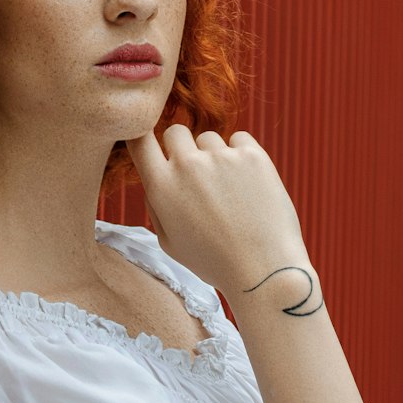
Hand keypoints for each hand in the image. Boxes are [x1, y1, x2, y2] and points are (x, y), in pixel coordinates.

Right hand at [126, 125, 308, 300]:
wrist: (264, 271)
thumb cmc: (215, 261)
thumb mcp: (169, 242)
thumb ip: (156, 204)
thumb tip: (156, 172)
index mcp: (161, 187)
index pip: (138, 139)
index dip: (143, 137)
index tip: (152, 145)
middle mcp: (188, 165)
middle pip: (175, 132)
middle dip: (181, 147)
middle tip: (197, 174)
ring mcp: (221, 157)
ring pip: (209, 138)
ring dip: (214, 156)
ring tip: (229, 192)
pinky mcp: (253, 155)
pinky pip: (239, 140)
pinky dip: (241, 155)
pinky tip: (246, 184)